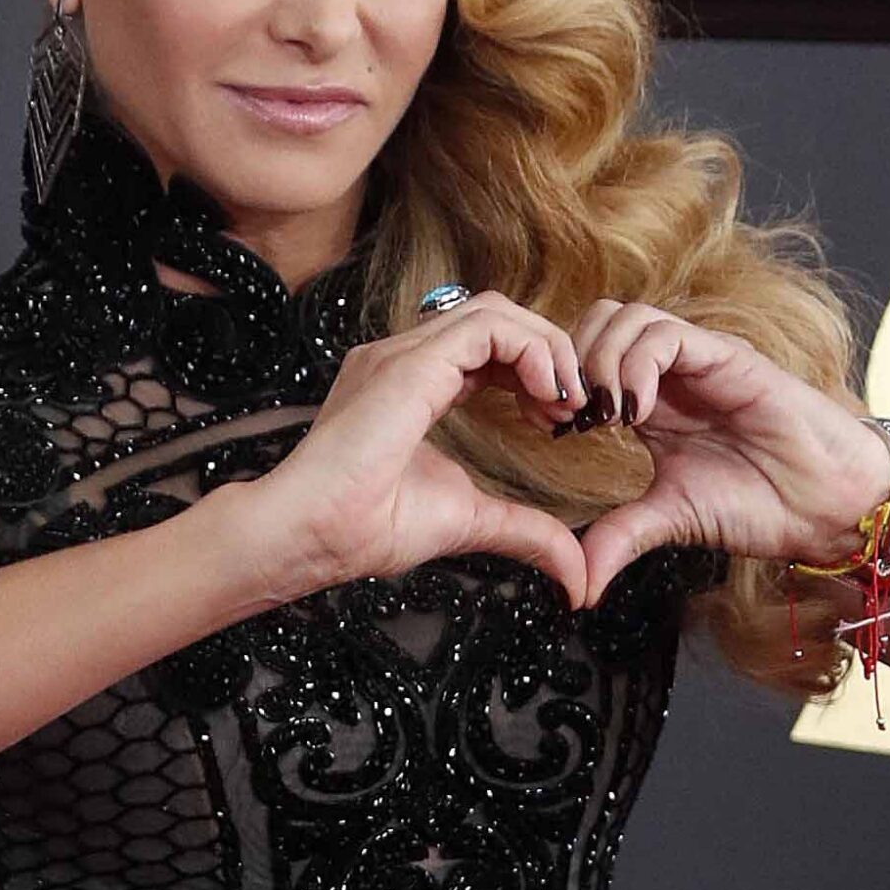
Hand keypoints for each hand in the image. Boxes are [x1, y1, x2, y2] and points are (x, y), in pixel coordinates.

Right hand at [242, 290, 593, 605]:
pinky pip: (488, 327)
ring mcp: (403, 354)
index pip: (487, 346)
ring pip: (496, 312)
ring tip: (563, 400)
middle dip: (548, 354)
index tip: (558, 420)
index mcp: (412, 384)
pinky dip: (531, 349)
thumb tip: (577, 577)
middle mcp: (405, 358)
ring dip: (545, 348)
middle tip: (572, 408)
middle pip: (497, 318)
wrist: (312, 534)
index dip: (534, 371)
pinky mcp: (410, 363)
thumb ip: (525, 533)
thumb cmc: (365, 529)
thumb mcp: (470, 522)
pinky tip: (546, 393)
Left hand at [563, 299, 889, 606]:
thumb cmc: (760, 503)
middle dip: (570, 362)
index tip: (549, 429)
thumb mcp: (672, 519)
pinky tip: (637, 414)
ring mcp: (699, 359)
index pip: (584, 355)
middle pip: (597, 321)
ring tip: (605, 417)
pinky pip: (668, 336)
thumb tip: (577, 583)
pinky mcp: (728, 357)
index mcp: (649, 399)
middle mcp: (670, 371)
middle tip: (570, 416)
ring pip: (626, 317)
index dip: (556, 383)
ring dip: (599, 362)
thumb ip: (621, 536)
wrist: (826, 505)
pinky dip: (637, 366)